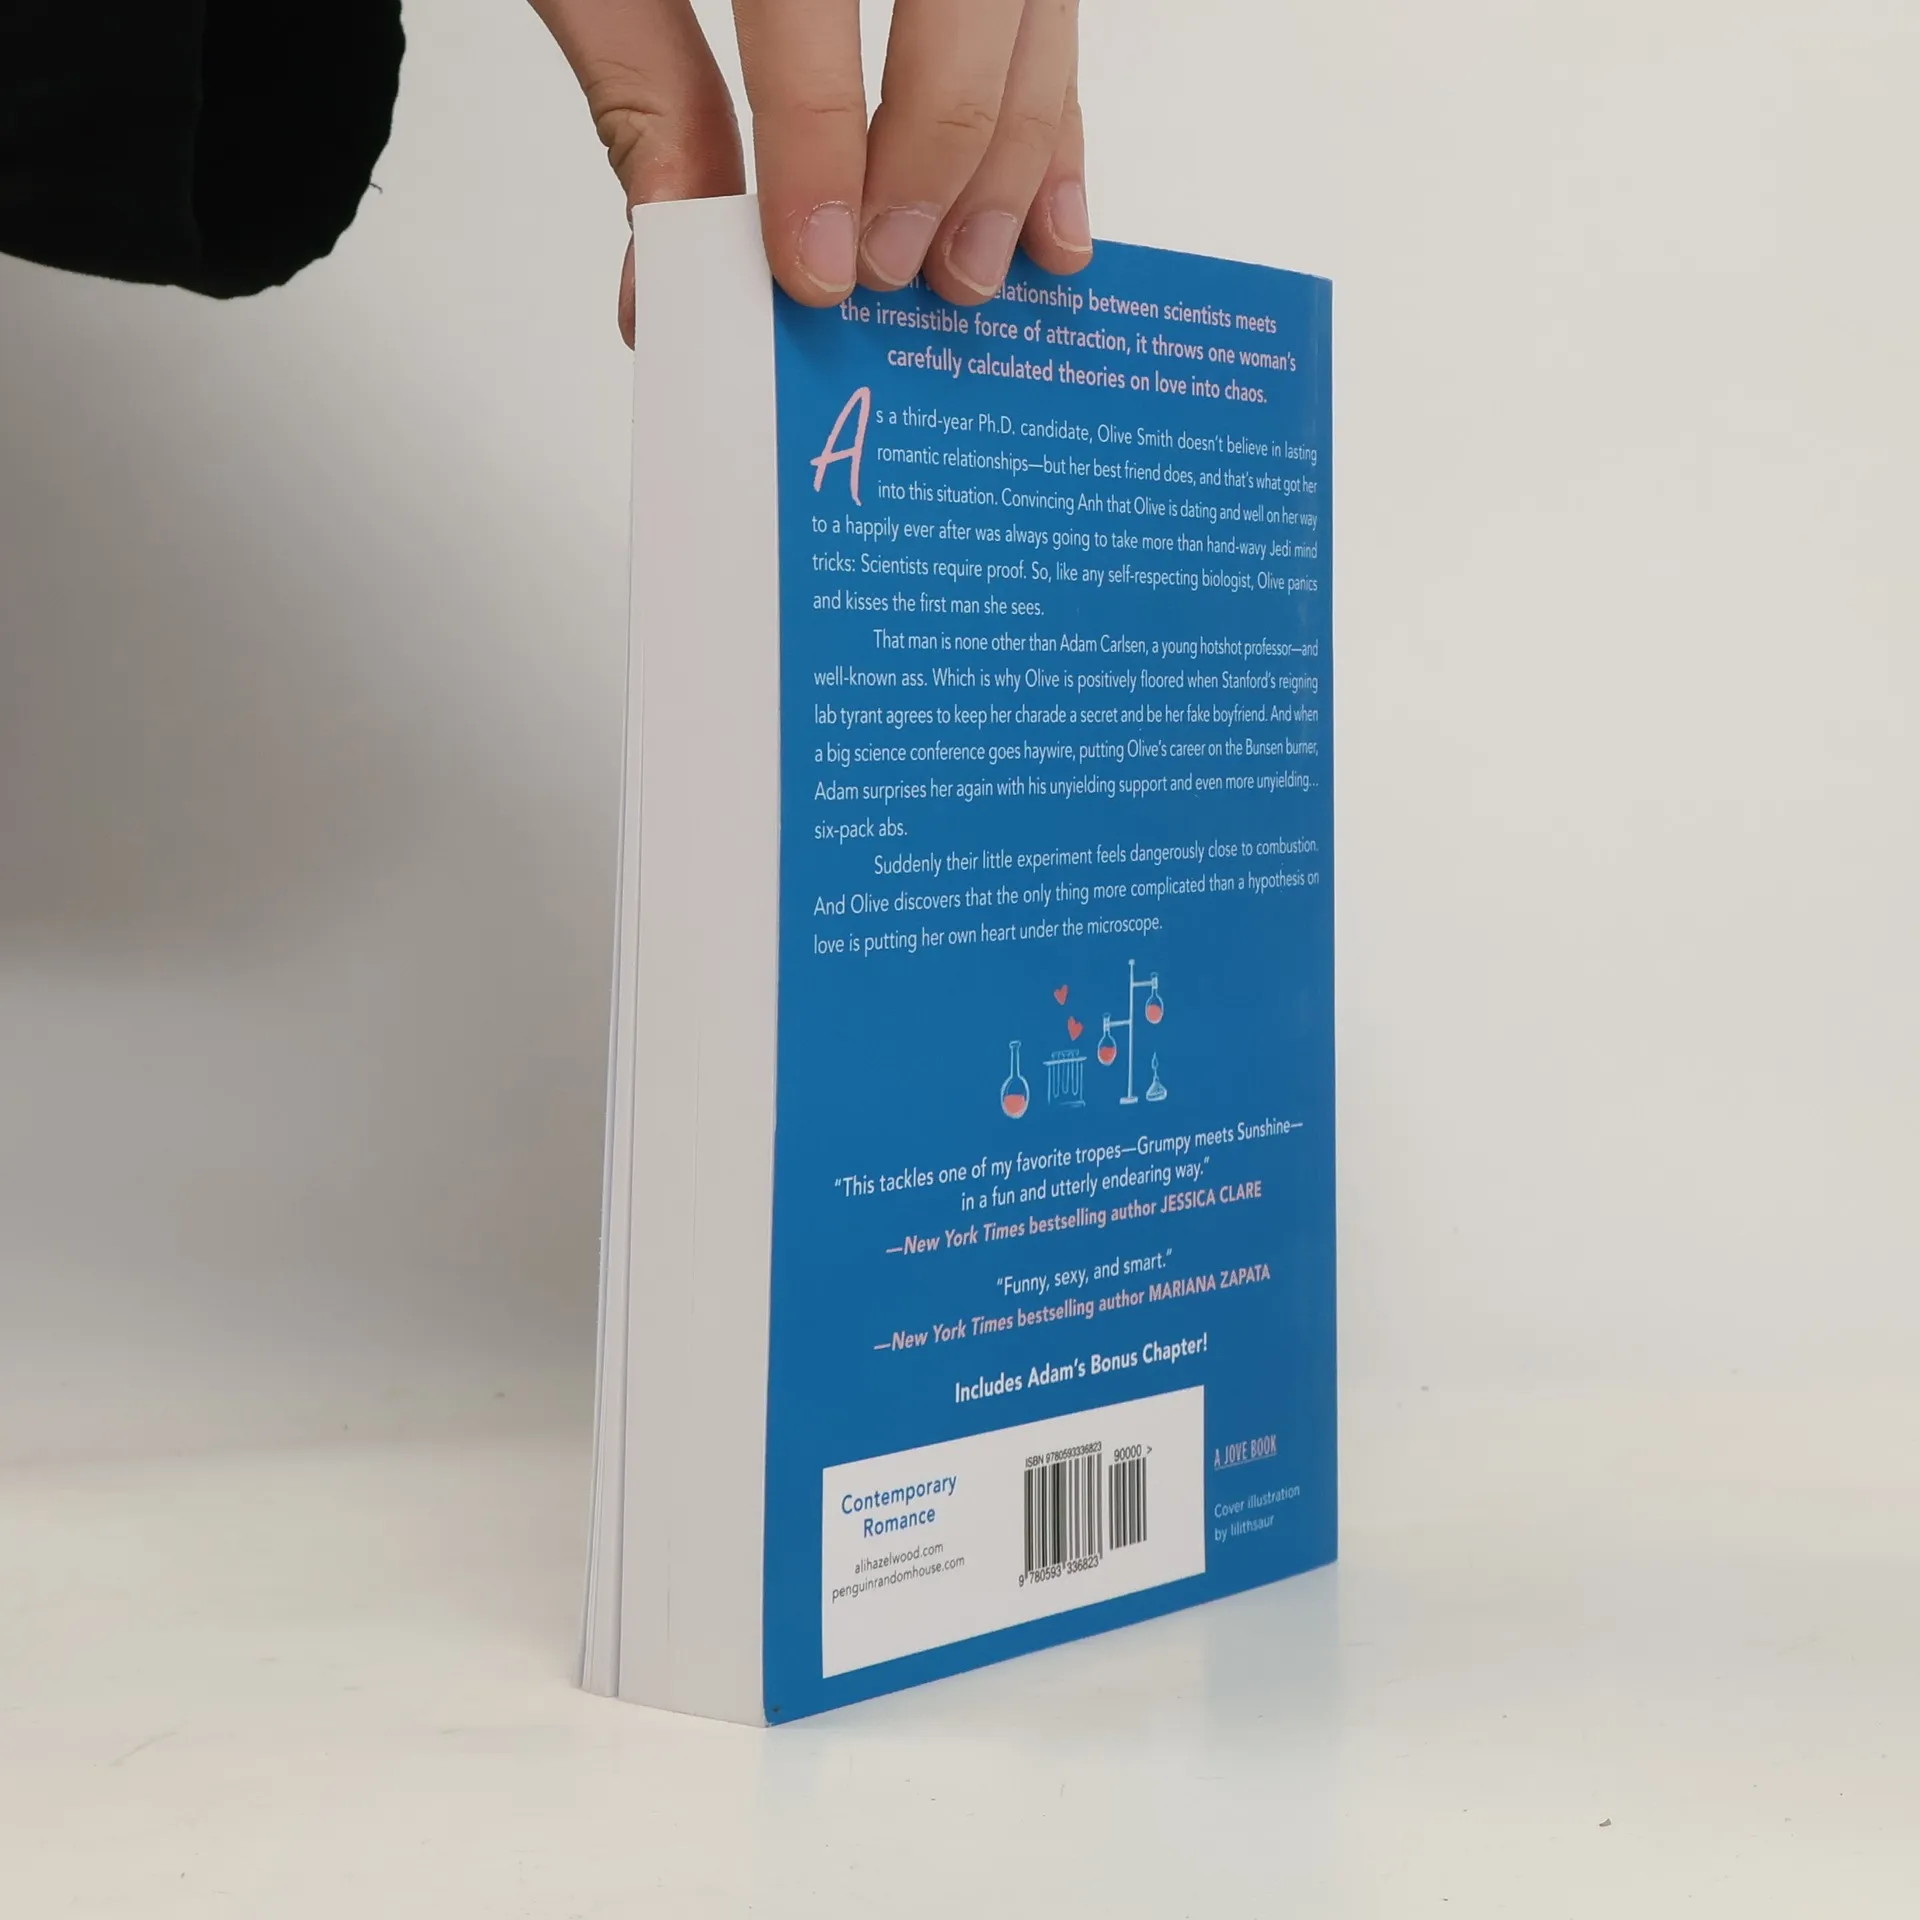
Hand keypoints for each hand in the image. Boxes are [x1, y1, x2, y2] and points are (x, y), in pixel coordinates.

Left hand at [530, 0, 1090, 341]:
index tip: (817, 270)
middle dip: (938, 162)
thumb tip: (674, 276)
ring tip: (966, 274)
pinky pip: (1054, 17)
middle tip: (891, 274)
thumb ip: (647, 94)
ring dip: (1014, 162)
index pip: (809, 2)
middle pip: (965, 2)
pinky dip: (1054, 124)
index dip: (818, 148)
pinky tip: (1047, 224)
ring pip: (1034, 14)